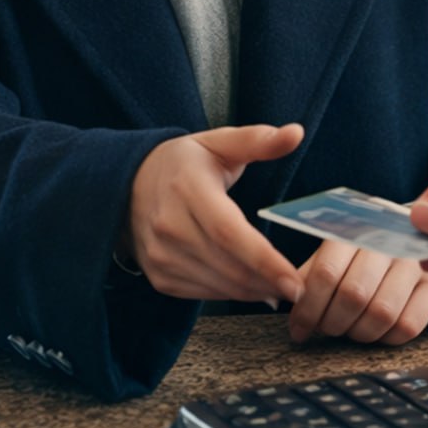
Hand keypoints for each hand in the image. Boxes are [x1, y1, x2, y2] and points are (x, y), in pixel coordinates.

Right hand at [125, 122, 304, 306]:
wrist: (128, 184)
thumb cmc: (182, 163)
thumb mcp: (218, 143)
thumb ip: (258, 140)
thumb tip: (296, 133)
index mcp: (188, 188)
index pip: (228, 232)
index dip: (263, 260)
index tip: (293, 279)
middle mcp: (170, 225)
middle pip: (226, 264)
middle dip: (267, 281)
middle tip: (299, 289)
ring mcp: (161, 254)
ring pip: (217, 284)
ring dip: (253, 292)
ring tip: (281, 288)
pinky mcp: (159, 275)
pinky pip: (202, 293)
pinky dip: (231, 294)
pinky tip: (253, 288)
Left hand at [287, 239, 427, 345]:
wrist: (421, 234)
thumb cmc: (368, 249)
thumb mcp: (337, 250)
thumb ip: (312, 272)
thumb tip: (284, 298)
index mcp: (356, 229)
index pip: (326, 273)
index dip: (308, 309)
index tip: (298, 330)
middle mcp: (388, 242)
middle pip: (353, 295)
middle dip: (332, 323)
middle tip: (325, 330)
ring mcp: (416, 263)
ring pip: (382, 313)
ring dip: (358, 333)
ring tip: (349, 331)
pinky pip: (409, 326)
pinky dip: (387, 339)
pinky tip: (377, 333)